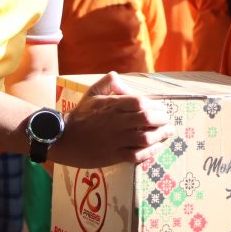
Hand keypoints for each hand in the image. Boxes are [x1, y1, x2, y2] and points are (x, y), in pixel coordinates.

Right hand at [51, 72, 173, 167]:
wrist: (63, 138)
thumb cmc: (79, 115)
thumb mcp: (91, 94)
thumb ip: (106, 83)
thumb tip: (117, 76)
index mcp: (112, 105)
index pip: (140, 102)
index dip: (154, 105)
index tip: (160, 108)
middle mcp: (117, 121)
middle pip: (146, 119)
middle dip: (161, 119)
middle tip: (167, 120)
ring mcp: (116, 139)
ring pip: (144, 138)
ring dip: (159, 136)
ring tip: (167, 133)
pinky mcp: (114, 155)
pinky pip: (137, 155)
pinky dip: (150, 152)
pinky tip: (156, 148)